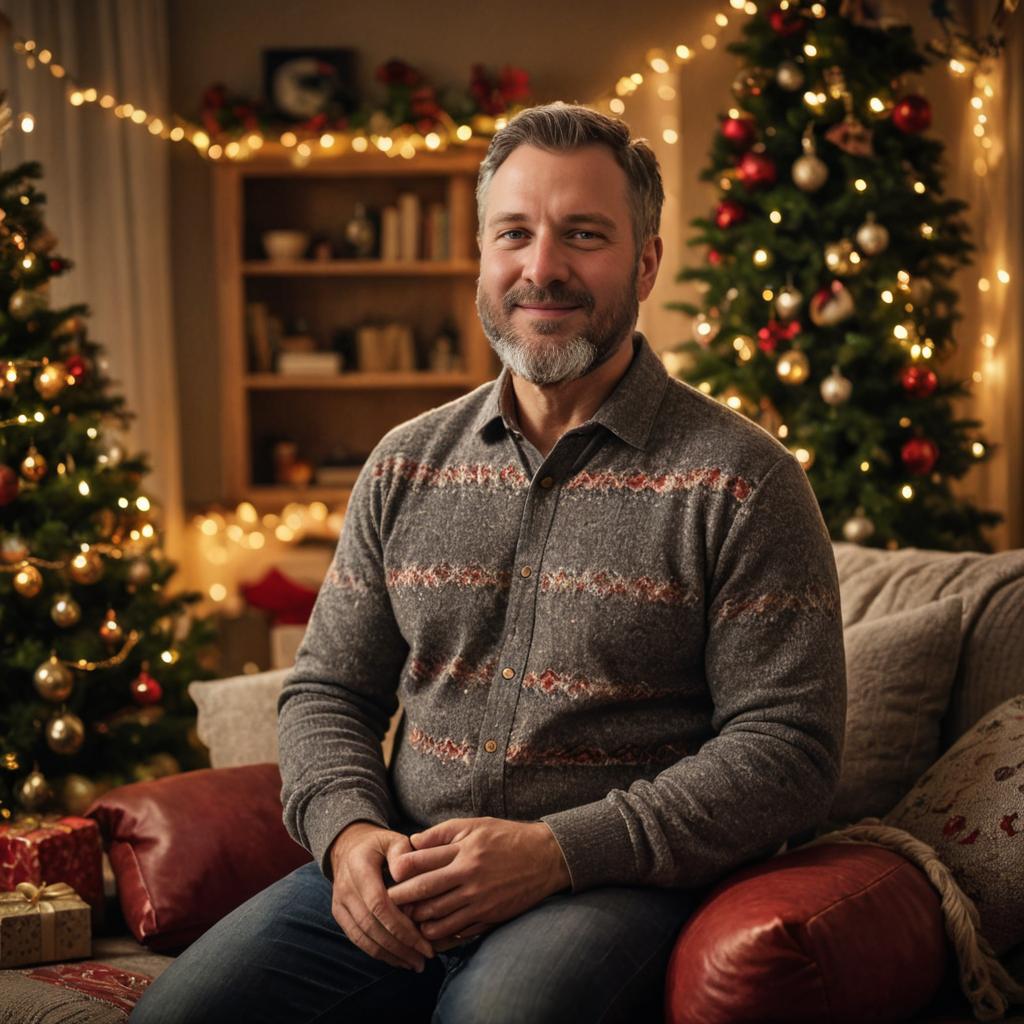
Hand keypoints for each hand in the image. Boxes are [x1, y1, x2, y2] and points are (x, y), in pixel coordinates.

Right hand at [328, 821, 434, 970]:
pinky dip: (378, 953)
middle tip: (425, 959)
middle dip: (400, 947)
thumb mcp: (392, 839)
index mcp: (360, 868)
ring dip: (390, 955)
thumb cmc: (378, 844)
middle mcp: (346, 888)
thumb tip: (404, 874)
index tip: (425, 942)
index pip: (379, 905)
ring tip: (415, 964)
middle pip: (373, 927)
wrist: (348, 846)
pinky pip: (357, 939)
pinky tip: (397, 959)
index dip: (402, 927)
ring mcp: (340, 903)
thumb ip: (402, 852)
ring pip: (364, 938)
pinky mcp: (339, 914)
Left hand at [385, 817, 570, 944]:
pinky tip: (429, 933)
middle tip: (385, 902)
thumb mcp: (474, 825)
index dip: (399, 871)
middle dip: (400, 899)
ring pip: (437, 917)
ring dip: (417, 921)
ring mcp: (480, 900)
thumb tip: (411, 843)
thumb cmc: (506, 837)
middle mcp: (470, 876)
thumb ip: (442, 833)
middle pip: (424, 892)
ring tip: (405, 919)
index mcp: (464, 850)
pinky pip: (457, 933)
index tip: (387, 875)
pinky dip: (440, 936)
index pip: (421, 862)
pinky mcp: (489, 917)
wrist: (545, 857)